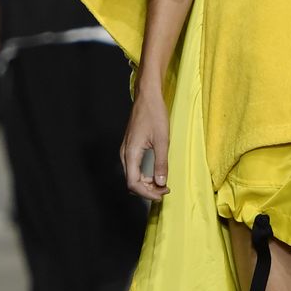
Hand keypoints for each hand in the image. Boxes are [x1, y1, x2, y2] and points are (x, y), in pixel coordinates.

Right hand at [121, 85, 169, 201]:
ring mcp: (126, 151)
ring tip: (162, 184)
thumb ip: (161, 163)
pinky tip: (155, 175)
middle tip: (165, 190)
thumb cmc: (154, 115)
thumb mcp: (162, 140)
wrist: (147, 97)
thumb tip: (161, 183)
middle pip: (131, 183)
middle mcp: (125, 154)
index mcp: (130, 153)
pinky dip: (143, 176)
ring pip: (132, 177)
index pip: (133, 184)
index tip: (162, 194)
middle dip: (148, 191)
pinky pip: (133, 169)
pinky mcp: (129, 148)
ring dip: (146, 184)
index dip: (147, 193)